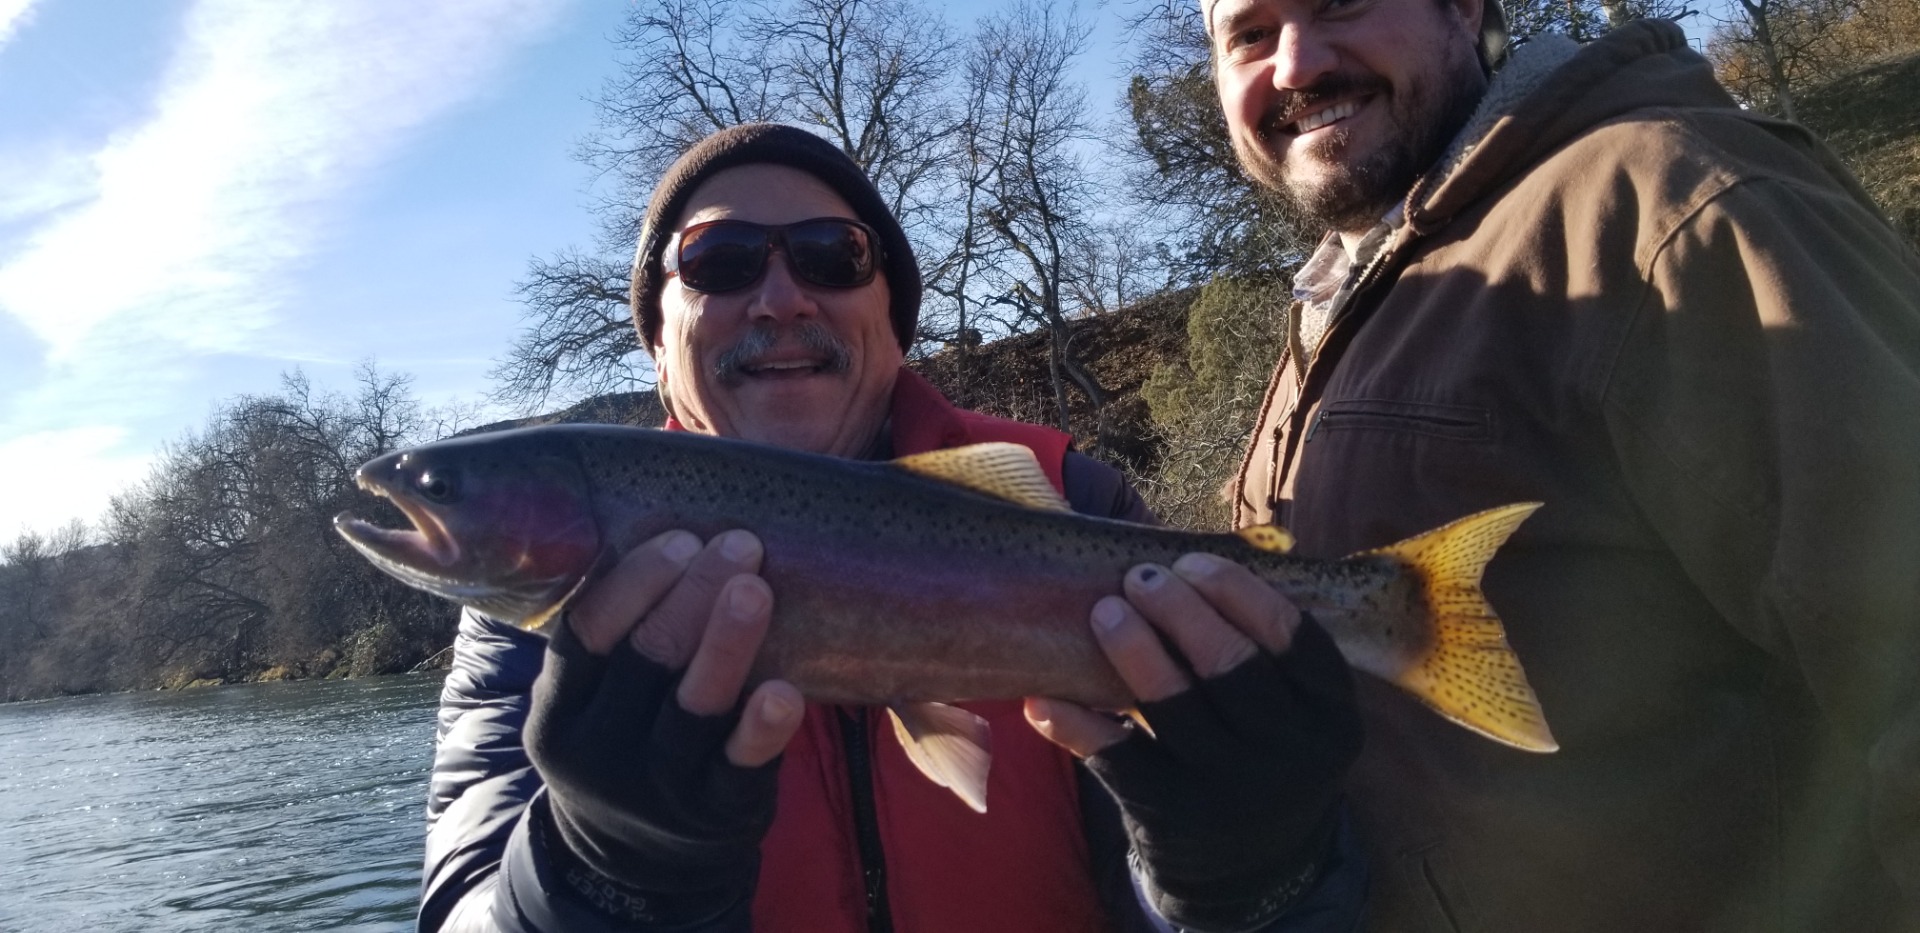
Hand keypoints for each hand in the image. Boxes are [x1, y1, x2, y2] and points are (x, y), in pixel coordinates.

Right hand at [524, 529, 804, 924]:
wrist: (633, 861)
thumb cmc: (624, 738)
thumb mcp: (594, 700)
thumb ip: (618, 634)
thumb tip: (661, 509)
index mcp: (560, 711)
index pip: (587, 634)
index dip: (633, 582)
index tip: (679, 537)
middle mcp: (600, 752)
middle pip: (645, 659)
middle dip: (692, 594)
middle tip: (738, 543)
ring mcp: (657, 788)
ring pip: (693, 707)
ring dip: (727, 642)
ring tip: (756, 588)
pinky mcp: (714, 813)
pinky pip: (740, 767)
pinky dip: (763, 728)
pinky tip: (786, 692)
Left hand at [1026, 552, 1361, 931]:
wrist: (1250, 867)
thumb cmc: (1261, 747)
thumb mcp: (1294, 707)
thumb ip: (1264, 643)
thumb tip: (1197, 552)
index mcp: (1330, 713)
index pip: (1292, 637)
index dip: (1236, 591)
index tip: (1192, 564)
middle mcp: (1290, 754)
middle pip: (1231, 664)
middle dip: (1178, 609)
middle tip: (1140, 578)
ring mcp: (1231, 790)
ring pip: (1174, 705)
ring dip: (1132, 649)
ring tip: (1105, 612)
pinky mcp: (1173, 817)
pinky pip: (1118, 758)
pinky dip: (1076, 725)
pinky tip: (1044, 698)